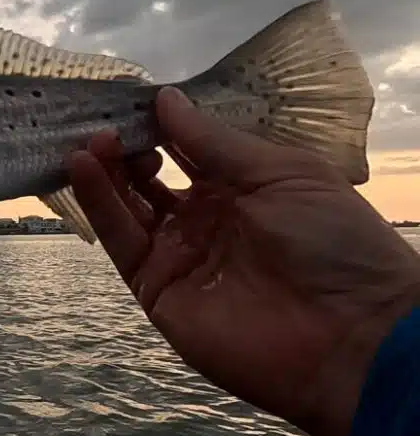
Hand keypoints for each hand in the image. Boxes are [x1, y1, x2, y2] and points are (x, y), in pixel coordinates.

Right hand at [68, 86, 419, 435]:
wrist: (350, 337)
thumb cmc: (332, 242)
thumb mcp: (280, 173)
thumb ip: (214, 141)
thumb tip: (165, 99)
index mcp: (242, 189)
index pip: (186, 149)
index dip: (159, 124)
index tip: (130, 98)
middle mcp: (205, 219)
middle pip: (149, 177)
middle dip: (126, 147)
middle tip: (106, 121)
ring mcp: (178, 254)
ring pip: (127, 206)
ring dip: (106, 171)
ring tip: (91, 139)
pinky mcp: (155, 287)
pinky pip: (120, 239)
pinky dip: (99, 204)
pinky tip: (84, 167)